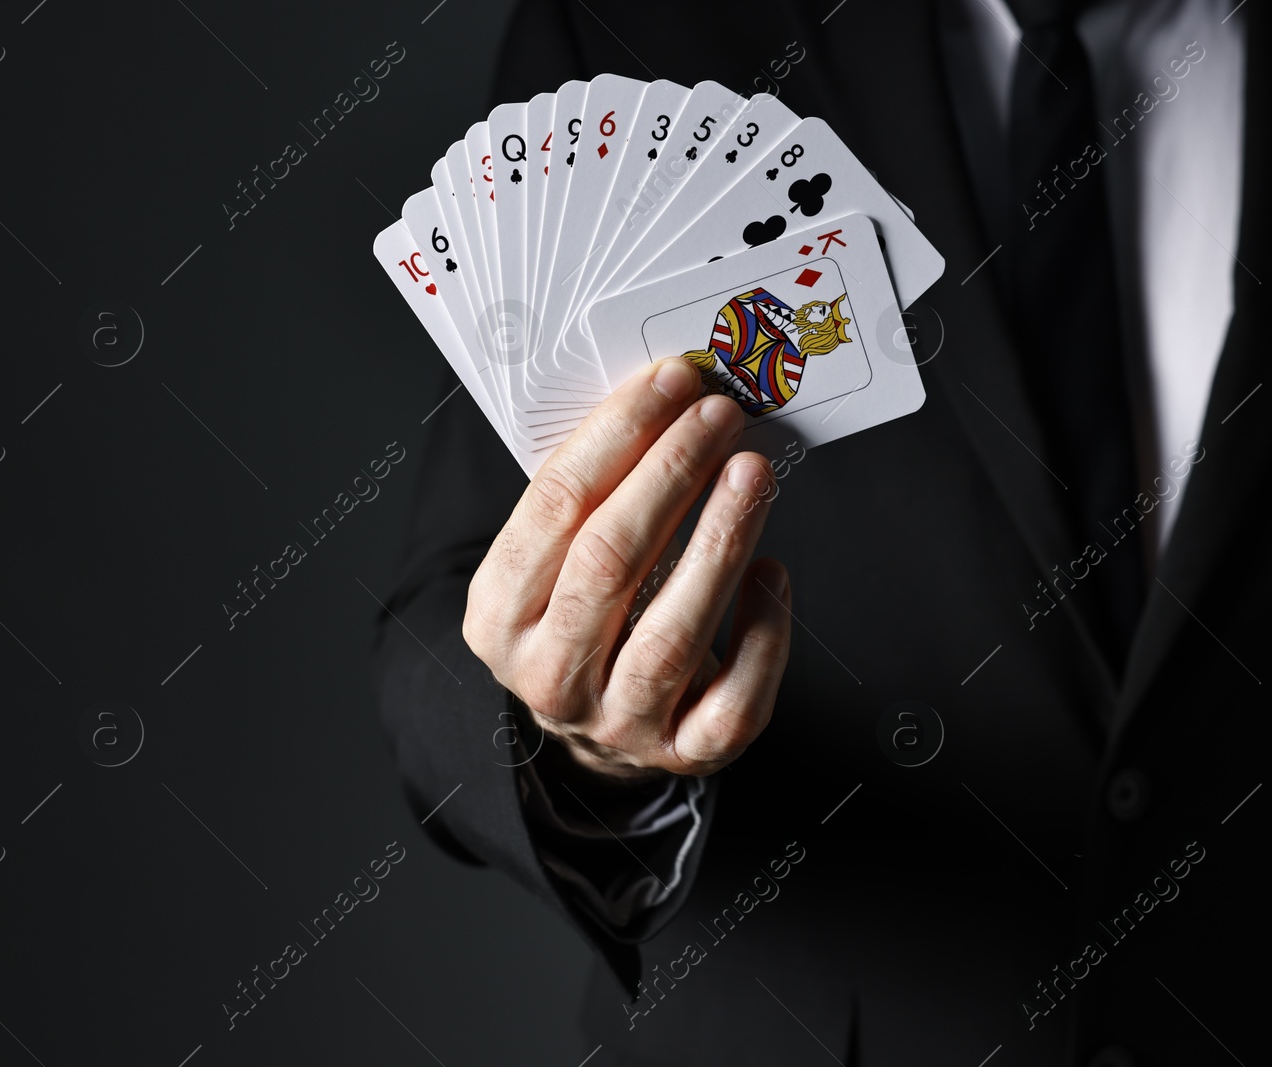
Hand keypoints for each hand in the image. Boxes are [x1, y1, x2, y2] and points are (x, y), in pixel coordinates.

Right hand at [462, 357, 791, 779]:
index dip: (617, 434)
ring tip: (754, 474)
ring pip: (672, 633)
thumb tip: (668, 400)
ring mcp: (618, 722)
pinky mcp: (685, 750)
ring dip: (720, 540)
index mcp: (497, 616)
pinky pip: (734, 699)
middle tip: (719, 416)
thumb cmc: (584, 613)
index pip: (553, 507)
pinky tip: (773, 573)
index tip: (670, 382)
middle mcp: (548, 676)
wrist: (597, 724)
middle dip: (671, 474)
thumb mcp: (555, 560)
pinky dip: (762, 633)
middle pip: (610, 562)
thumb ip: (590, 496)